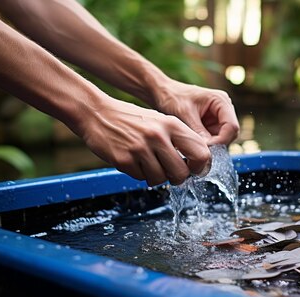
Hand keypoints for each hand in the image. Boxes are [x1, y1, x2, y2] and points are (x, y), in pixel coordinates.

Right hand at [79, 98, 210, 185]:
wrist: (97, 113)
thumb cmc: (133, 120)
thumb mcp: (161, 121)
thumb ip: (180, 139)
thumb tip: (199, 163)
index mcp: (172, 124)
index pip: (201, 153)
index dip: (201, 167)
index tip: (195, 170)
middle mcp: (158, 136)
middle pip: (182, 173)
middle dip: (178, 178)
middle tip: (172, 173)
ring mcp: (140, 149)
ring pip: (161, 179)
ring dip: (157, 177)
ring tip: (149, 164)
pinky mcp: (124, 160)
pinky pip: (141, 178)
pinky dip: (139, 174)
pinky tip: (134, 161)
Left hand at [153, 80, 239, 144]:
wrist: (163, 93)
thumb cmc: (172, 97)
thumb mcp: (184, 115)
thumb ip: (198, 132)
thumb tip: (207, 151)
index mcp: (221, 101)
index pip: (232, 127)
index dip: (221, 141)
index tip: (205, 149)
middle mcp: (224, 109)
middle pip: (230, 135)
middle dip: (216, 145)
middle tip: (199, 151)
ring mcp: (218, 118)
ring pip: (222, 140)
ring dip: (211, 146)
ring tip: (193, 148)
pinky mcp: (211, 125)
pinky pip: (213, 140)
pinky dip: (205, 145)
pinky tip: (192, 145)